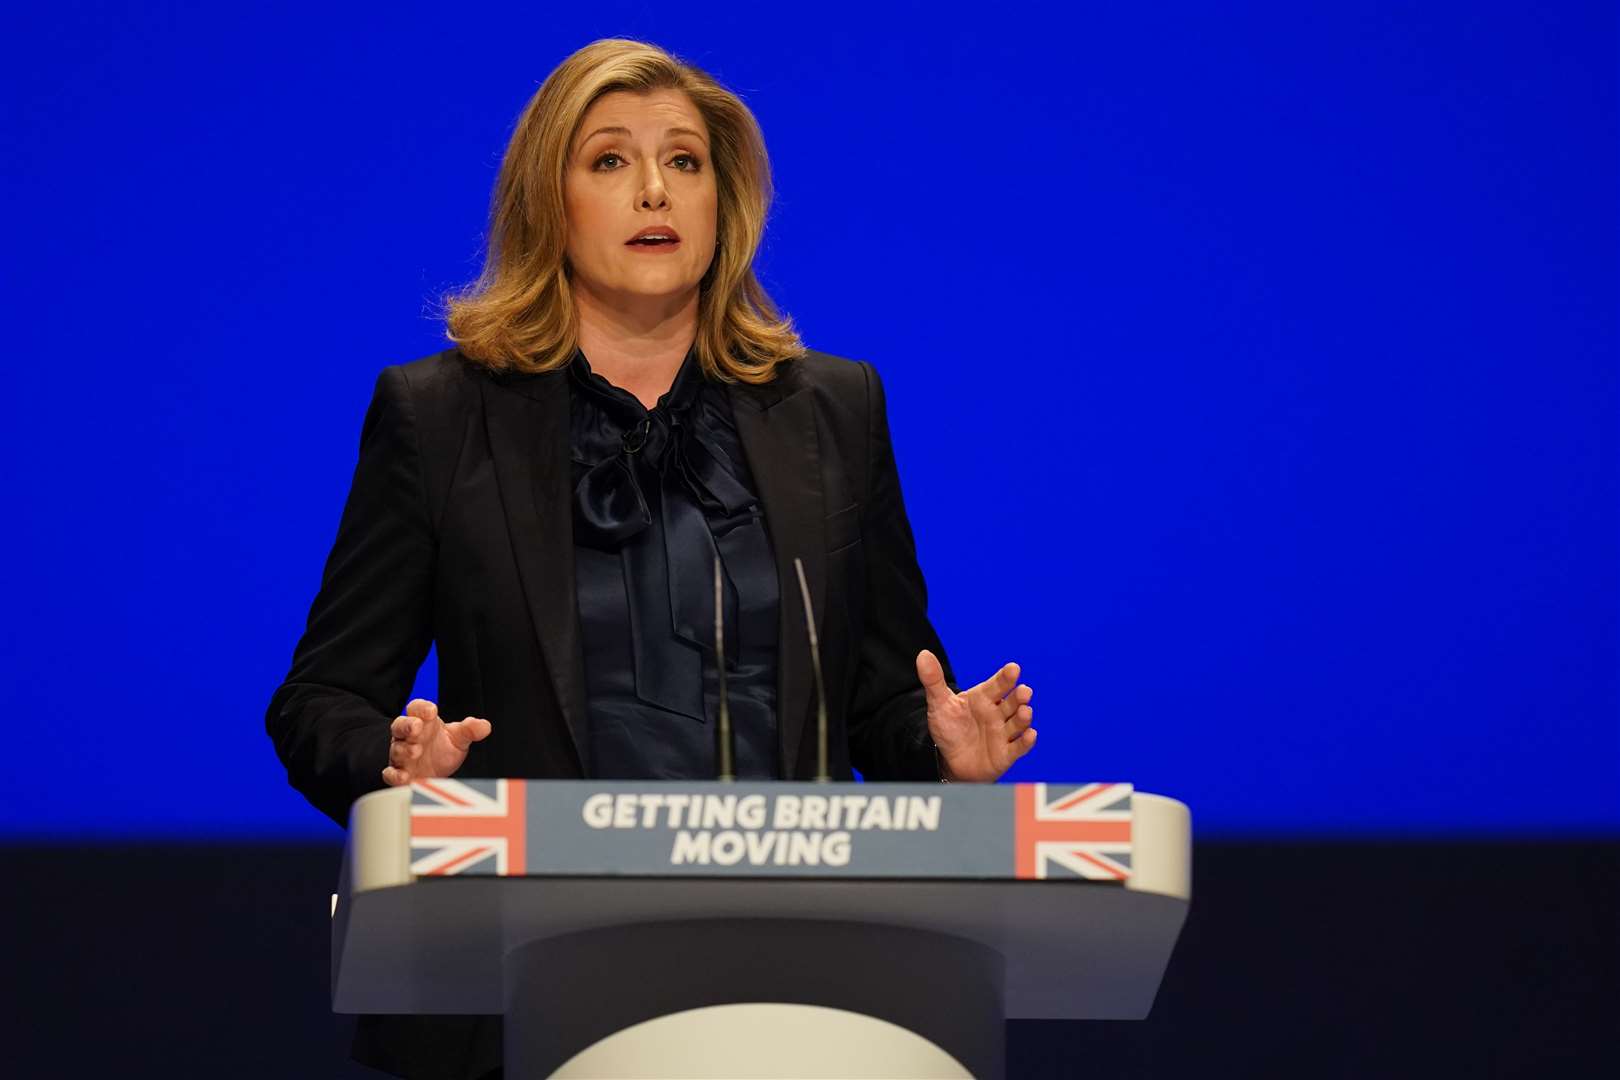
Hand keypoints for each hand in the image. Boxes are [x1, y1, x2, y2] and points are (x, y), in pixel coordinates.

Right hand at [380, 698, 492, 786]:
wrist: (435, 772)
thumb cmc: (443, 749)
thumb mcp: (459, 738)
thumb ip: (470, 730)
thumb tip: (484, 726)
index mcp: (422, 722)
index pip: (416, 708)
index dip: (422, 707)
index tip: (431, 711)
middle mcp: (408, 736)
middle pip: (400, 725)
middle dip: (407, 725)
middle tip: (416, 727)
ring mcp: (401, 754)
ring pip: (396, 748)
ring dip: (405, 750)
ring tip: (416, 751)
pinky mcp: (399, 773)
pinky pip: (390, 773)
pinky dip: (395, 775)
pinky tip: (403, 776)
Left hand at [916, 650, 1035, 782]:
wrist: (951, 760)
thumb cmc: (949, 728)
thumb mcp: (939, 703)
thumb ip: (933, 680)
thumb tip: (923, 654)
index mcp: (984, 697)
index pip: (998, 684)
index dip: (1006, 677)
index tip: (1013, 668)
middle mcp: (997, 713)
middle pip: (1012, 702)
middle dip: (1019, 697)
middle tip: (1024, 691)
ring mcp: (1003, 733)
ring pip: (1018, 723)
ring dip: (1023, 718)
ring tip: (1025, 711)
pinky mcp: (1006, 754)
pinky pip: (1018, 747)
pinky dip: (1026, 742)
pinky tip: (1030, 734)